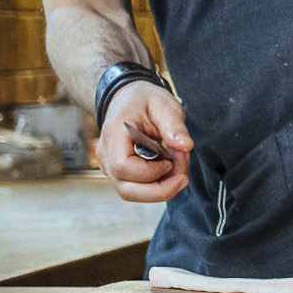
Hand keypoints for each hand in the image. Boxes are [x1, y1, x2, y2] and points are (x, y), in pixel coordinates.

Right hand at [94, 81, 194, 202]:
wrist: (128, 99)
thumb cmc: (144, 100)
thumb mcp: (163, 105)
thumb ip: (174, 125)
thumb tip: (186, 146)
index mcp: (114, 135)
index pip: (123, 167)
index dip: (150, 171)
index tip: (171, 159)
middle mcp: (106, 156)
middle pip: (127, 190)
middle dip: (161, 188)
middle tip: (183, 173)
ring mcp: (110, 167)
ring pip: (133, 193)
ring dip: (162, 187)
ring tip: (178, 164)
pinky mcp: (120, 174)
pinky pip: (138, 188)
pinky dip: (158, 184)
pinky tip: (170, 166)